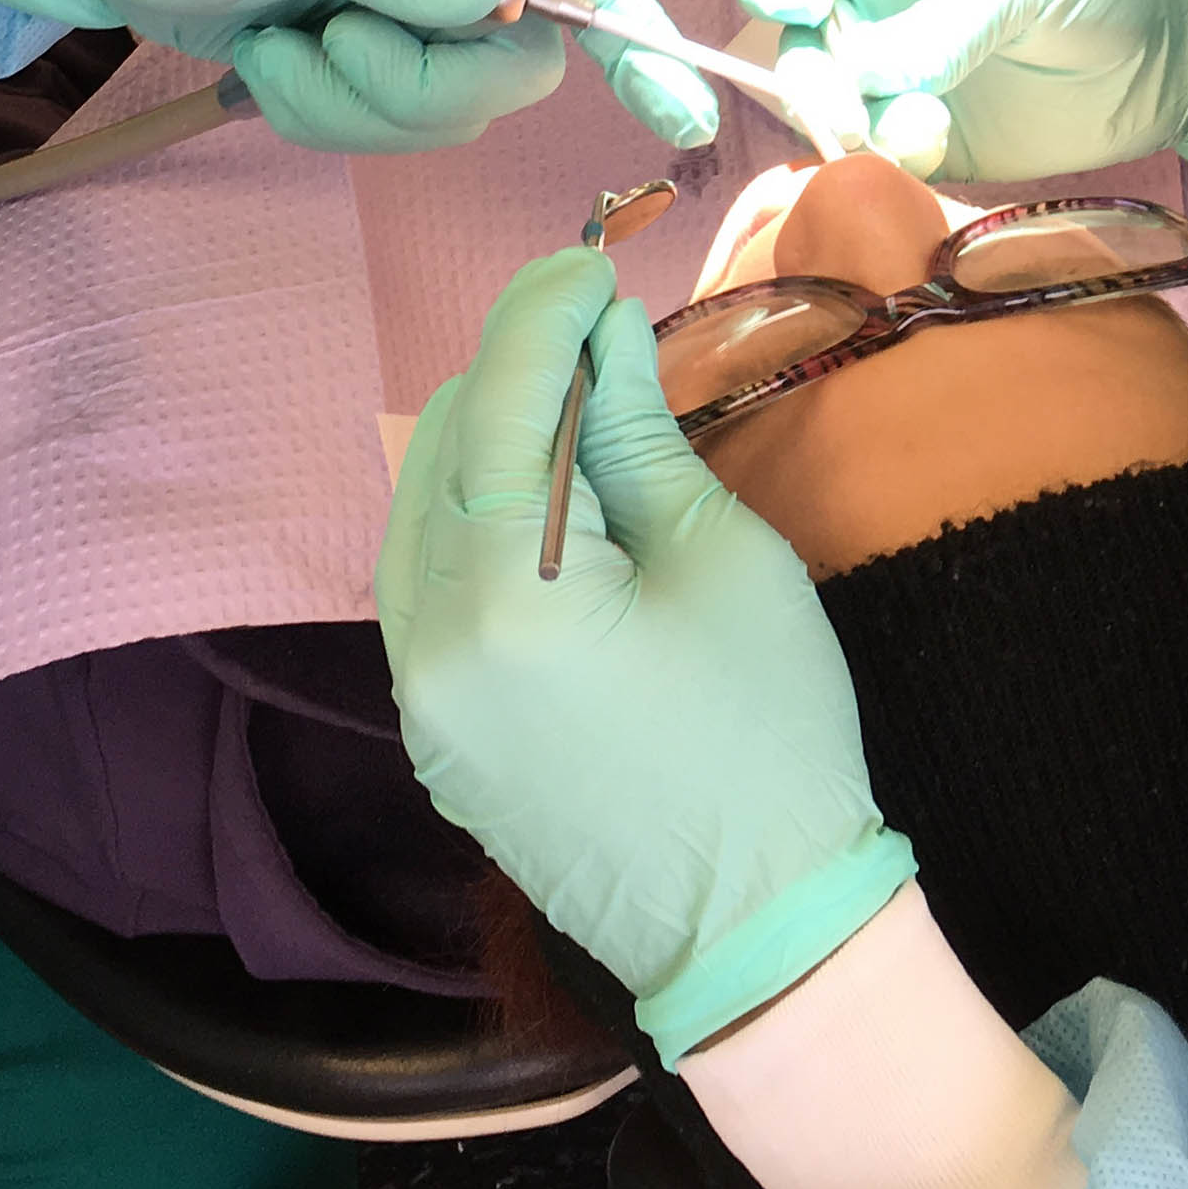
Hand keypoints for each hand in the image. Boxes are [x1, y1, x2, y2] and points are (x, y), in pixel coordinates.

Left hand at [0, 0, 722, 150]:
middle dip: (419, 86)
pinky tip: (271, 61)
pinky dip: (325, 114)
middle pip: (518, 61)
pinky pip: (394, 122)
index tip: (675, 118)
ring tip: (277, 47)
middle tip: (326, 48)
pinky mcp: (382, 47)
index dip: (637, 38)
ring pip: (454, 105)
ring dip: (354, 104)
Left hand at [378, 248, 914, 1060]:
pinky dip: (477, 520)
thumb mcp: (724, 562)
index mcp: (504, 599)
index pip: (498, 407)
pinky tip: (550, 500)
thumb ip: (637, 439)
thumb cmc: (769, 737)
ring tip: (581, 407)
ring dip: (490, 442)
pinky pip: (426, 587)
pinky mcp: (434, 733)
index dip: (540, 315)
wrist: (760, 930)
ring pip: (420, 515)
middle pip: (441, 452)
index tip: (589, 258)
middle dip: (513, 373)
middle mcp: (426, 644)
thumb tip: (602, 339)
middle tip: (601, 330)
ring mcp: (417, 697)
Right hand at [730, 0, 1187, 179]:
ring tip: (927, 128)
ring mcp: (893, 85)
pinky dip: (893, 170)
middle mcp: (868, 15)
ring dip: (855, 134)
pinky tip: (942, 150)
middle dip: (811, 83)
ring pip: (824, 122)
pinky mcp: (930, 146)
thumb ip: (933, 25)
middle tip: (858, 105)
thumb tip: (860, 80)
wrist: (1173, 42)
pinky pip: (878, 168)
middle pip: (786, 52)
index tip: (804, 2)